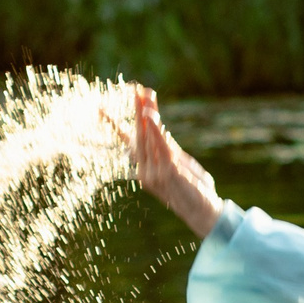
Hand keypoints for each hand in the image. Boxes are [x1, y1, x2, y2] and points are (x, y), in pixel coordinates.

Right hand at [124, 86, 221, 238]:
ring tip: (144, 96)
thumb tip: (157, 127)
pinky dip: (157, 132)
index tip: (100, 109)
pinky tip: (154, 118)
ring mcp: (154, 173)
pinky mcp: (167, 173)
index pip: (127, 142)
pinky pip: (160, 148)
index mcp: (145, 167)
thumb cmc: (193, 189)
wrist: (203, 212)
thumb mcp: (179, 163)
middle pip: (137, 135)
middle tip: (135, 90)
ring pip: (147, 139)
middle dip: (136, 111)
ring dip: (146, 115)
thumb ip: (168, 146)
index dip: (114, 125)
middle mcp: (145, 170)